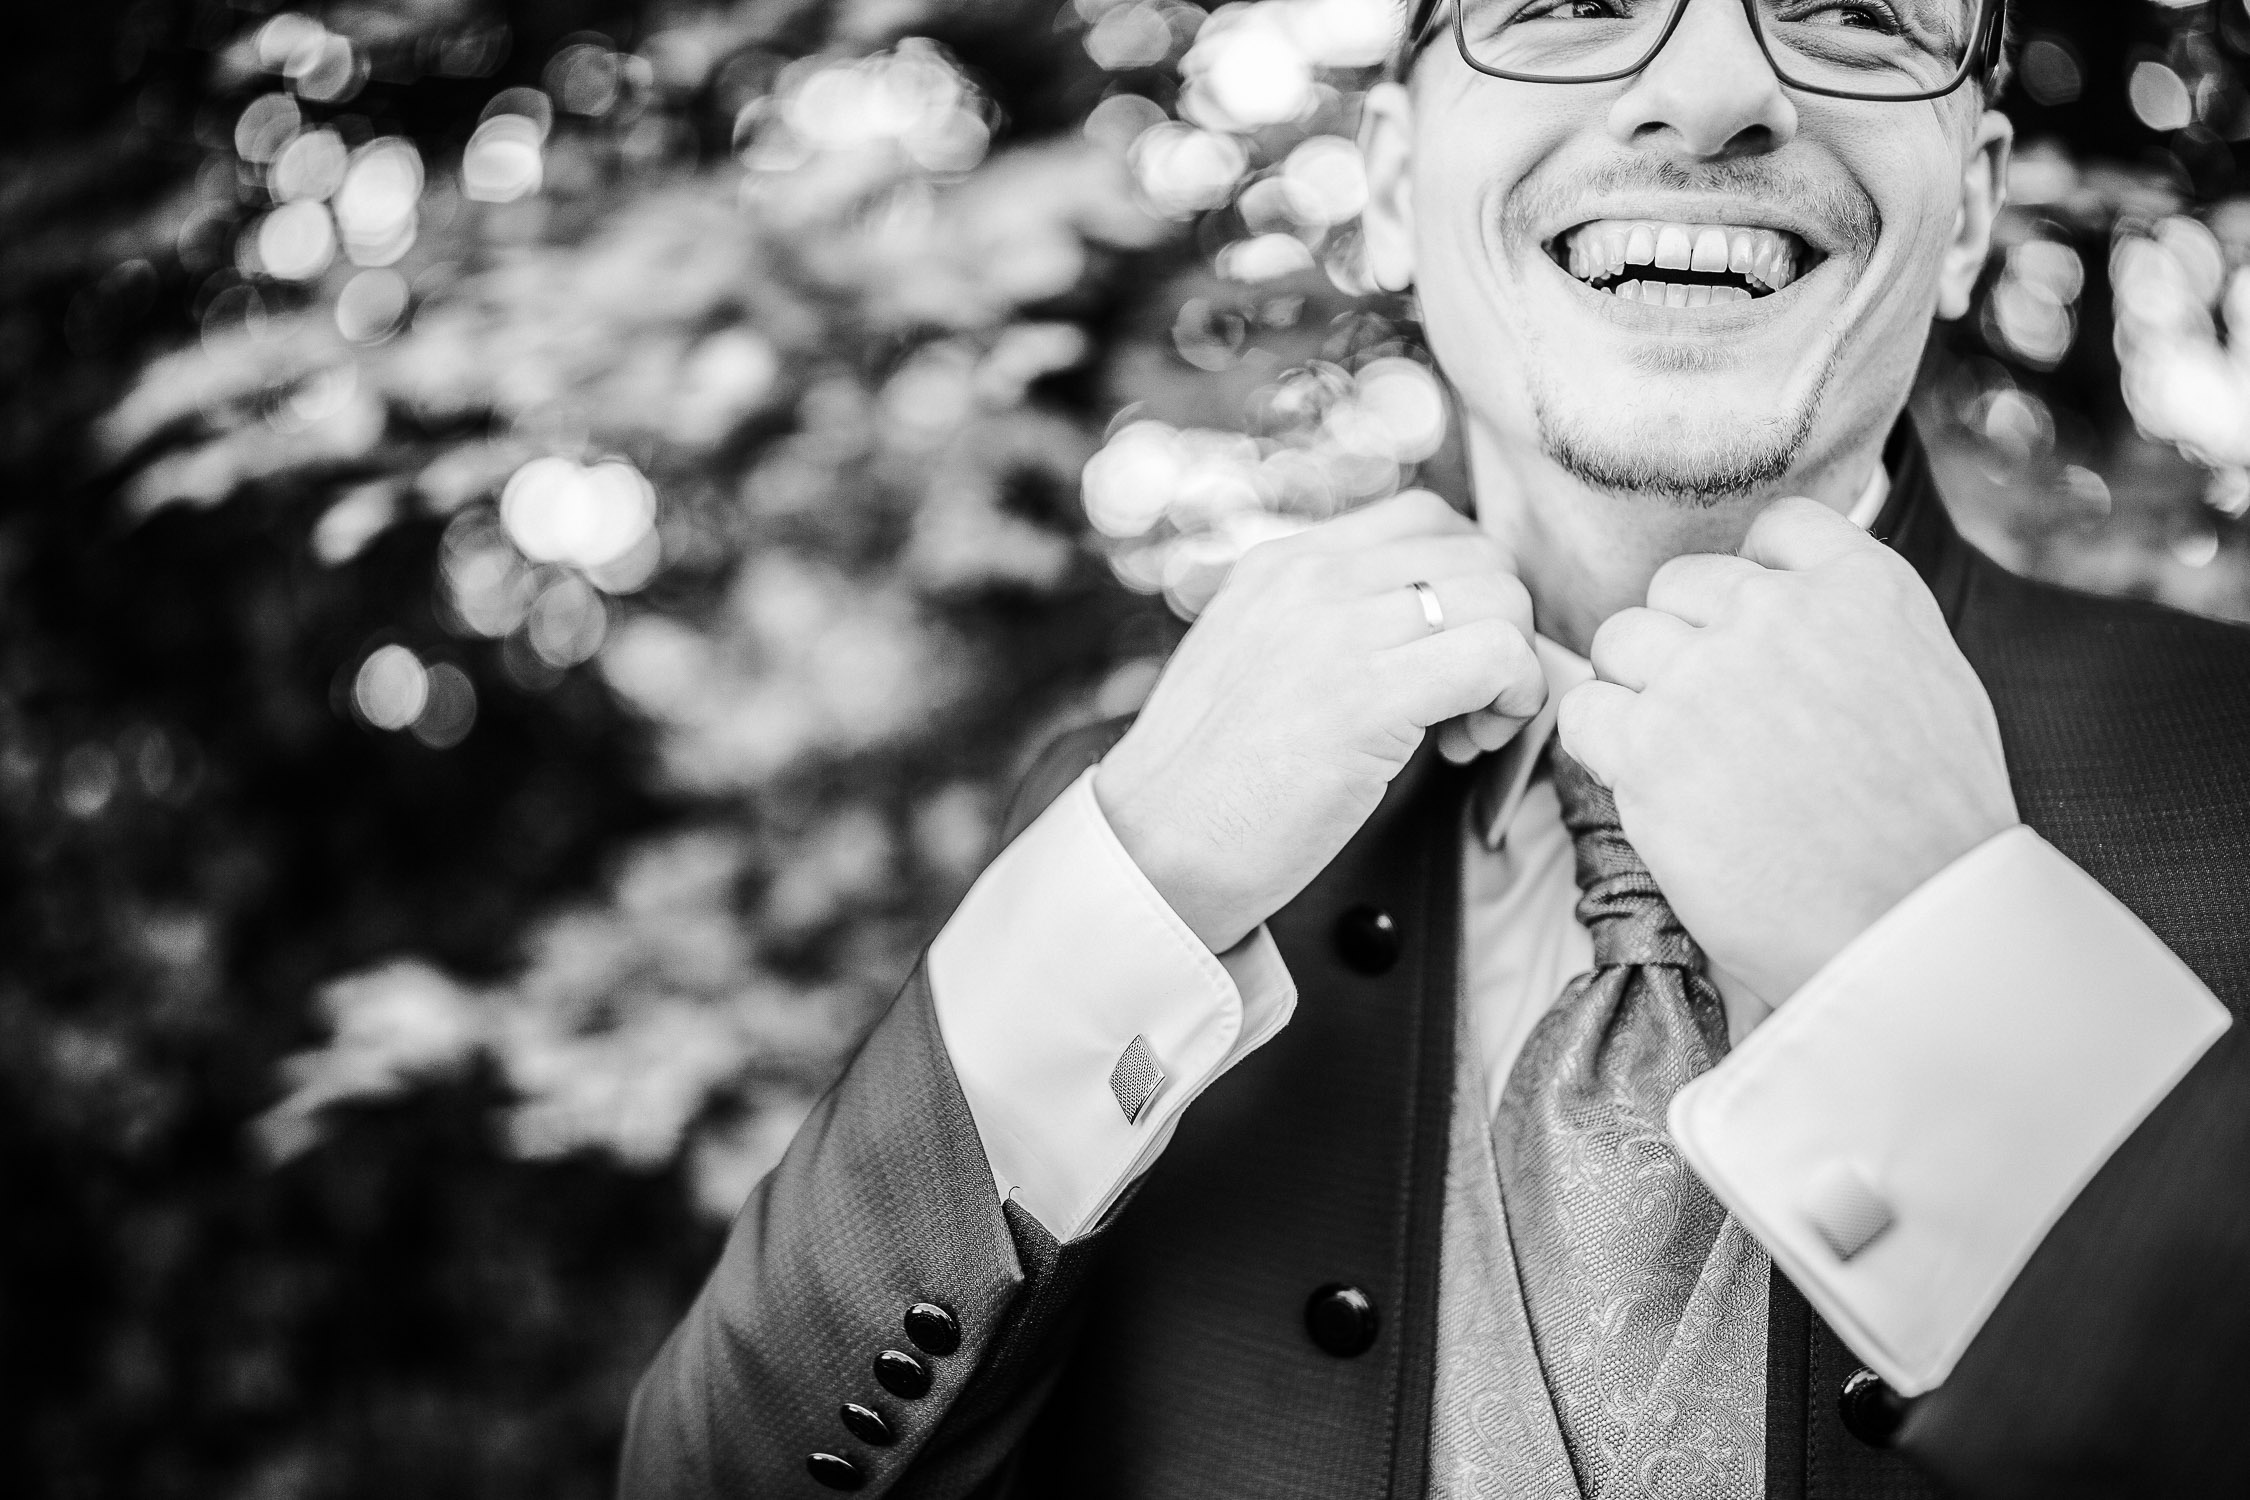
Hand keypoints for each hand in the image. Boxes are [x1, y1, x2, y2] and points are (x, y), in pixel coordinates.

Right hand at [1096, 491, 1544, 953]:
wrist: (1154, 849)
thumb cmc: (1210, 782)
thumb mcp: (1254, 661)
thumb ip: (1322, 624)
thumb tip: (1420, 626)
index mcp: (1281, 562)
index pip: (1426, 520)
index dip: (1465, 588)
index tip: (1442, 660)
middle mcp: (1311, 576)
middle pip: (1478, 554)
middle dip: (1498, 629)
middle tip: (1466, 706)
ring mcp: (1337, 628)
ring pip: (1501, 598)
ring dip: (1510, 669)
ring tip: (1465, 732)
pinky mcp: (1367, 696)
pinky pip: (1499, 656)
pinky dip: (1513, 701)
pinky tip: (1467, 748)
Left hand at [1558, 496, 2019, 1005]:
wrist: (1912, 922)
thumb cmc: (1932, 826)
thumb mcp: (1932, 680)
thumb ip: (1856, 624)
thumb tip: (1791, 596)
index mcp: (1863, 585)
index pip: (1775, 527)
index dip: (1751, 584)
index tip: (1753, 637)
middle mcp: (1777, 612)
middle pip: (1676, 588)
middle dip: (1685, 645)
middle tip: (1716, 721)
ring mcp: (1707, 674)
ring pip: (1620, 640)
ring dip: (1638, 690)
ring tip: (1684, 757)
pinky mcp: (1651, 746)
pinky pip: (1584, 709)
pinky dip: (1600, 741)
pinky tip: (1644, 781)